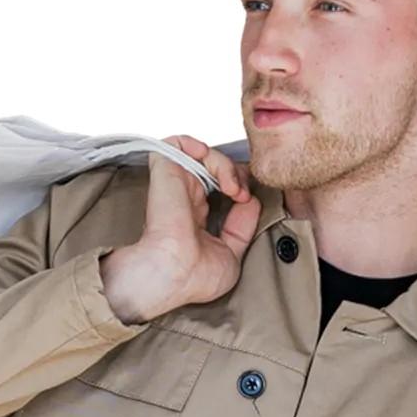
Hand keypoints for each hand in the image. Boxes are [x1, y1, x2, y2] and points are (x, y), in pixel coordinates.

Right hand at [140, 133, 260, 309]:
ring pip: (204, 154)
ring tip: (233, 188)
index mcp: (194, 215)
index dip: (238, 184)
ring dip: (226, 166)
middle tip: (243, 194)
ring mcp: (175, 182)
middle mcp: (184, 197)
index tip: (246, 199)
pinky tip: (216, 172)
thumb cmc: (195, 276)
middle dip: (238, 174)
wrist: (175, 273)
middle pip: (216, 167)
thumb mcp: (230, 254)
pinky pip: (177, 140)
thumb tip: (250, 202)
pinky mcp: (166, 170)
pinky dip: (200, 146)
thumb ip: (241, 227)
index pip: (218, 185)